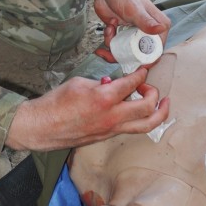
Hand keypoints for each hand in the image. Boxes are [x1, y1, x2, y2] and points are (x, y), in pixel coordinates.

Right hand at [5, 67, 169, 151]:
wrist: (42, 127)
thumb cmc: (56, 104)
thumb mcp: (80, 83)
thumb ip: (101, 83)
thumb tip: (112, 84)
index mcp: (104, 98)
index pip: (133, 83)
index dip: (141, 73)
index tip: (142, 69)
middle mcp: (112, 116)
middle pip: (148, 108)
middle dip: (155, 95)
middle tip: (150, 87)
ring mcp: (111, 129)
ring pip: (146, 126)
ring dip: (158, 114)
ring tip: (163, 105)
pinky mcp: (106, 136)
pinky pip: (130, 129)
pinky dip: (139, 119)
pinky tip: (137, 110)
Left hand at [84, 0, 170, 59]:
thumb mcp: (134, 8)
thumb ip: (146, 21)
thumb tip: (161, 29)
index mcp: (159, 26)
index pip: (158, 50)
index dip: (146, 60)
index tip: (133, 64)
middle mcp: (150, 32)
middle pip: (141, 55)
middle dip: (125, 56)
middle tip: (112, 48)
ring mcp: (135, 34)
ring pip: (127, 53)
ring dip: (114, 47)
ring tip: (110, 30)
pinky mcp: (123, 35)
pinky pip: (117, 47)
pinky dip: (109, 42)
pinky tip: (108, 28)